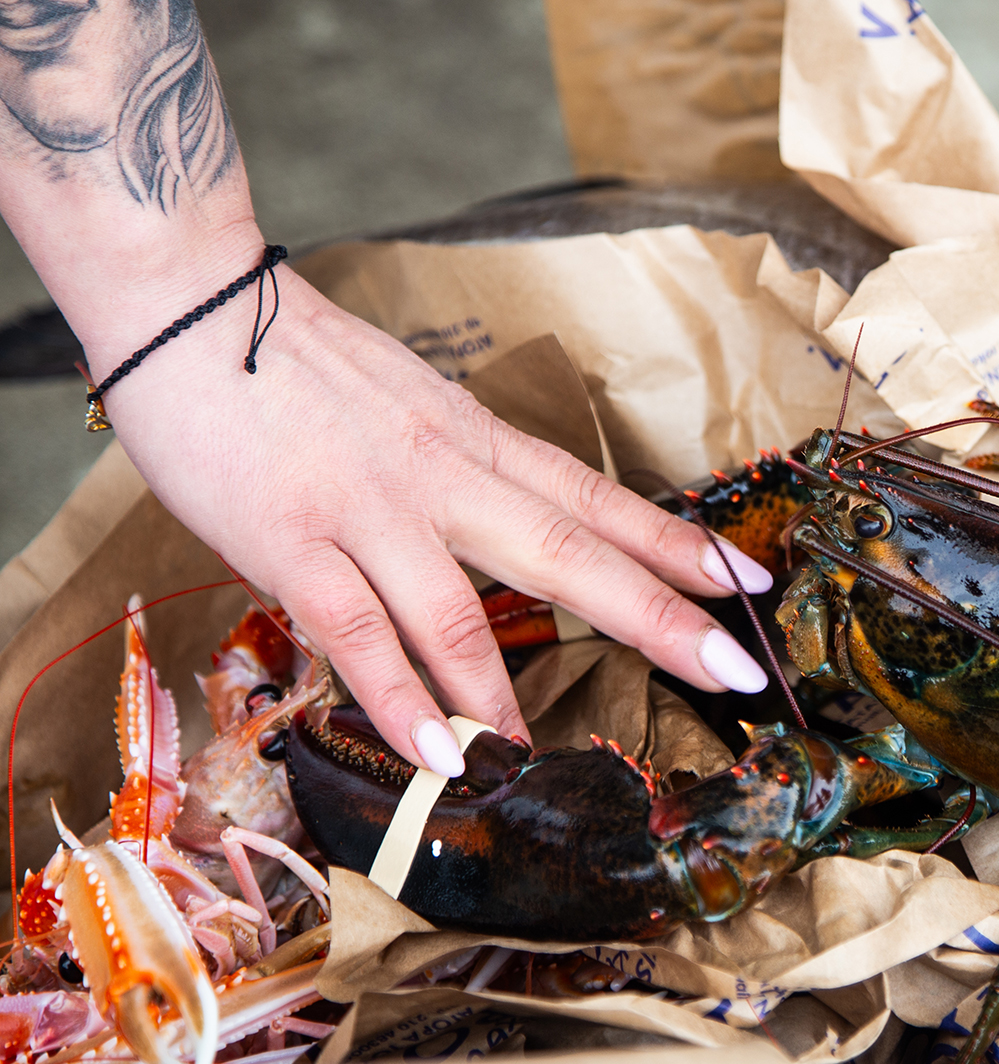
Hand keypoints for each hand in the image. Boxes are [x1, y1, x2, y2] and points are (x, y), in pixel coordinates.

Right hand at [97, 262, 771, 775]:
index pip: (598, 500)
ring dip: (506, 695)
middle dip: (658, 616)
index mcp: (478, 443)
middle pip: (571, 552)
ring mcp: (371, 510)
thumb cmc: (297, 364)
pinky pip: (356, 630)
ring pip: (461, 610)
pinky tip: (437, 751)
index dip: (678, 543)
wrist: (187, 303)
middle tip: (734, 668)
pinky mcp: (292, 539)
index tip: (747, 580)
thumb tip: (515, 535)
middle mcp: (445, 476)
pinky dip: (400, 698)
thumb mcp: (413, 409)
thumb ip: (464, 475)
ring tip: (543, 761)